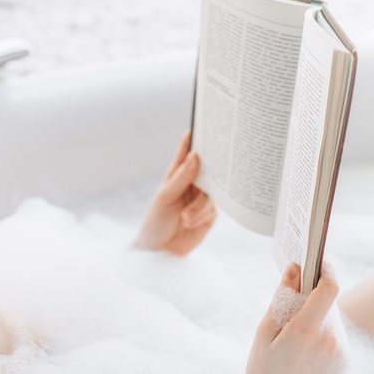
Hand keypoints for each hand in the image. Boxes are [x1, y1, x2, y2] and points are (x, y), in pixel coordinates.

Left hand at [134, 131, 216, 255]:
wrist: (160, 251)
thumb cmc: (156, 220)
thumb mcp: (165, 197)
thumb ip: (181, 177)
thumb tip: (195, 156)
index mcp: (178, 174)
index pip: (187, 152)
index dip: (195, 137)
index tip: (203, 122)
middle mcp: (192, 184)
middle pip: (208, 169)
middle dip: (212, 168)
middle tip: (216, 163)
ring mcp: (202, 199)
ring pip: (211, 193)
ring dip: (197, 206)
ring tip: (184, 217)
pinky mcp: (210, 215)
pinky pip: (213, 210)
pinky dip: (201, 216)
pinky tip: (190, 223)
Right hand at [237, 263, 344, 373]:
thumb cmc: (263, 373)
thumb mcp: (264, 333)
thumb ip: (282, 298)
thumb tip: (294, 268)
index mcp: (307, 332)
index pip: (330, 287)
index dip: (327, 267)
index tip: (318, 259)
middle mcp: (331, 342)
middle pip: (328, 302)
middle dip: (312, 298)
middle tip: (290, 308)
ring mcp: (342, 354)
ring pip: (332, 318)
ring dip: (317, 317)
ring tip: (293, 340)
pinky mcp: (346, 363)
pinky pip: (335, 336)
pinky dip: (322, 334)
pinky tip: (303, 353)